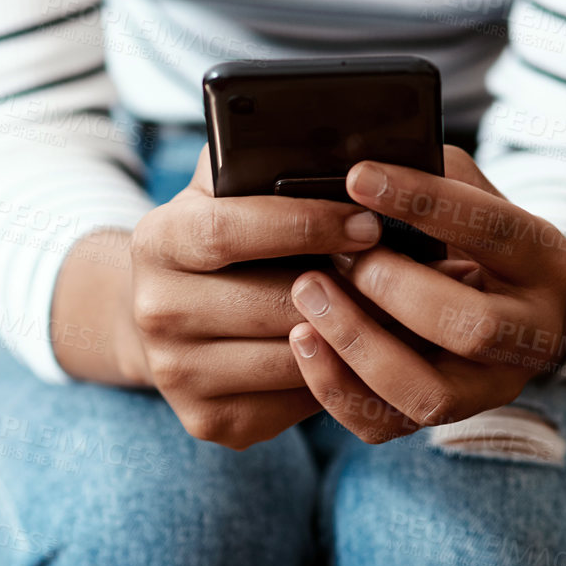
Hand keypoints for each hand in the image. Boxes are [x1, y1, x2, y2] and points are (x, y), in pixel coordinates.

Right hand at [52, 146, 383, 449]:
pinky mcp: (208, 421)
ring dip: (355, 338)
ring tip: (404, 312)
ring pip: (293, 359)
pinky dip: (339, 378)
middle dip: (348, 288)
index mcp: (156, 241)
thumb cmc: (219, 240)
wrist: (165, 318)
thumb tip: (338, 144)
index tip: (369, 222)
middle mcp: (155, 311)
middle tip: (409, 273)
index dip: (305, 225)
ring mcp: (176, 374)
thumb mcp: (223, 191)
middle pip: (272, 304)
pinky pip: (295, 403)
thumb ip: (259, 164)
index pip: (229, 230)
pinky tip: (366, 352)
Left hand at [286, 146, 565, 443]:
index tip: (358, 177)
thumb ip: (430, 177)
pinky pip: (385, 424)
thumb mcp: (469, 193)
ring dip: (358, 344)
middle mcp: (530, 336)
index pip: (492, 230)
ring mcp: (490, 389)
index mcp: (543, 262)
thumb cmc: (470, 235)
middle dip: (395, 291)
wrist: (507, 303)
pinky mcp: (442, 420)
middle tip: (339, 255)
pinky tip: (302, 340)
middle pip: (473, 330)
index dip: (424, 202)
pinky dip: (336, 386)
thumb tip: (354, 169)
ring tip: (307, 294)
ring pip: (429, 392)